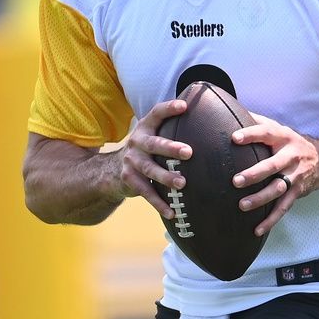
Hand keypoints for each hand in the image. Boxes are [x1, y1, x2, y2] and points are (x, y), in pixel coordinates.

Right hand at [114, 98, 191, 219]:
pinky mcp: (129, 180)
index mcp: (145, 127)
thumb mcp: (152, 135)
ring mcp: (132, 161)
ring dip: (166, 177)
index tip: (184, 106)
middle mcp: (136, 142)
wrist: (111, 170)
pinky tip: (172, 212)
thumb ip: (171, 127)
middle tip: (189, 152)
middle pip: (154, 144)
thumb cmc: (145, 151)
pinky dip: (159, 203)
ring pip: (150, 169)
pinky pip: (146, 192)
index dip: (169, 109)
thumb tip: (207, 118)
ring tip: (182, 184)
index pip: (156, 113)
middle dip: (171, 148)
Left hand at [230, 111, 318, 235]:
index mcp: (283, 137)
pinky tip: (257, 229)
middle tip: (236, 181)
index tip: (234, 138)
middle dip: (255, 174)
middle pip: (273, 166)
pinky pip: (283, 208)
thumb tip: (229, 108)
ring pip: (278, 189)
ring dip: (260, 198)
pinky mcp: (296, 193)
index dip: (251, 134)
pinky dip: (271, 220)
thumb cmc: (290, 142)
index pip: (266, 133)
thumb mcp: (278, 128)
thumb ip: (256, 121)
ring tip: (242, 205)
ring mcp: (294, 176)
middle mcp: (290, 156)